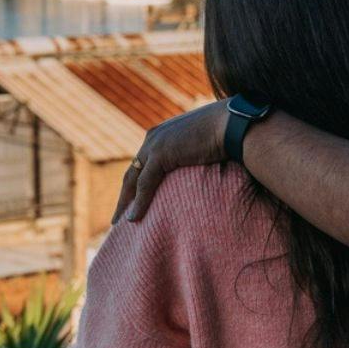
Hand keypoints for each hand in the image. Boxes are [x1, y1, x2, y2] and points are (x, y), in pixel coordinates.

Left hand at [112, 100, 229, 222]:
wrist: (231, 125)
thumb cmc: (224, 135)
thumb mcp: (200, 145)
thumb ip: (189, 156)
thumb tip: (194, 170)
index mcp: (160, 135)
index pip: (141, 164)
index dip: (135, 184)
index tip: (131, 202)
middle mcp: (152, 138)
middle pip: (132, 172)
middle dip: (125, 196)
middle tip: (118, 217)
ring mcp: (155, 145)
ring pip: (133, 179)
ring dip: (126, 203)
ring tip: (120, 223)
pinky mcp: (160, 154)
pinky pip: (145, 183)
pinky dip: (139, 202)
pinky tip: (133, 218)